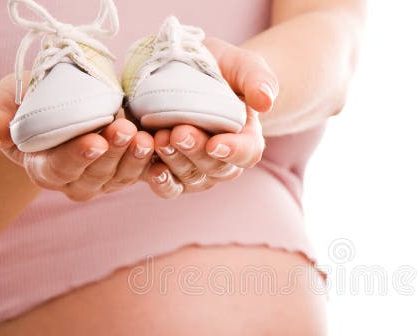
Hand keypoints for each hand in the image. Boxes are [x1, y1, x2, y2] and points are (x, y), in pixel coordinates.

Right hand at [0, 74, 153, 201]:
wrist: (51, 110)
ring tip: (145, 137)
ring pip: (121, 176)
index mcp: (42, 168)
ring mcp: (101, 180)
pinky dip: (152, 161)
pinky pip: (141, 172)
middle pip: (95, 175)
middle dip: (112, 153)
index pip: (59, 168)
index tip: (94, 140)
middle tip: (125, 129)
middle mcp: (73, 182)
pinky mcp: (124, 172)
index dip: (77, 157)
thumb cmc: (21, 105)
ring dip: (135, 159)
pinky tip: (162, 144)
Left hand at [144, 39, 278, 198]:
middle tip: (178, 133)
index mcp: (246, 139)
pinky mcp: (172, 174)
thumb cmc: (221, 70)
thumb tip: (266, 101)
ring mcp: (198, 171)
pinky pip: (168, 187)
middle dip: (195, 152)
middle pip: (215, 168)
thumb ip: (257, 79)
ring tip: (158, 139)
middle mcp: (224, 162)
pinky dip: (160, 181)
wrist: (188, 74)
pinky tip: (150, 168)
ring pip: (190, 179)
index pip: (247, 153)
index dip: (233, 151)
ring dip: (174, 163)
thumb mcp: (242, 66)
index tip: (216, 143)